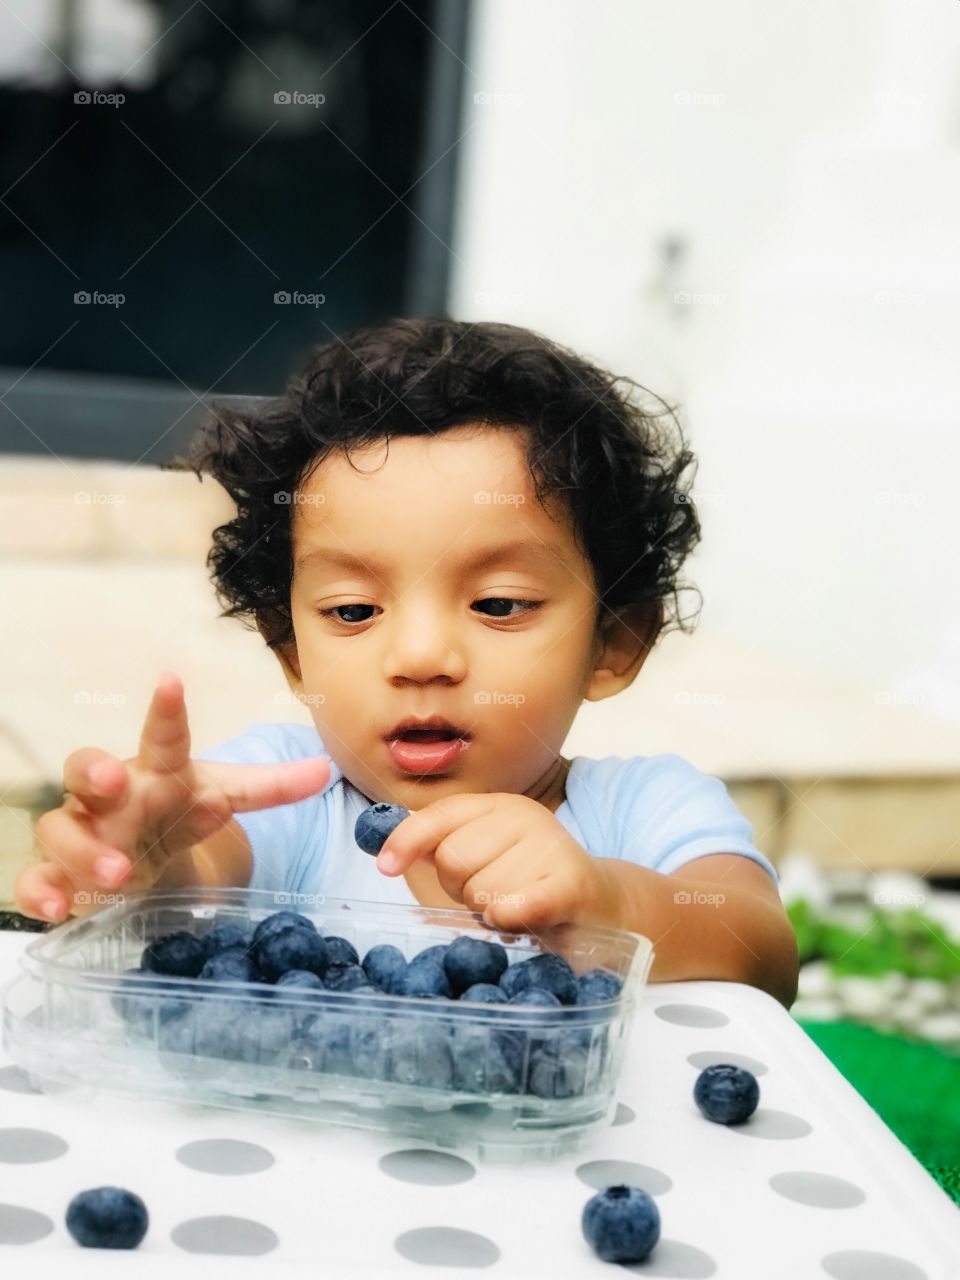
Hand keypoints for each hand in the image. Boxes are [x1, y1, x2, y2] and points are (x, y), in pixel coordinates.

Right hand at [15, 672, 329, 922]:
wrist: (140, 853)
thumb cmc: (177, 810)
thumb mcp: (223, 796)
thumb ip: (271, 787)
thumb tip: (325, 769)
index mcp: (156, 768)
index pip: (161, 734)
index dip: (167, 708)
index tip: (173, 681)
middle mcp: (109, 793)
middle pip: (86, 766)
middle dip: (95, 770)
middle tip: (115, 781)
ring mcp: (80, 830)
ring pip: (59, 827)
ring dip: (84, 850)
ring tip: (118, 874)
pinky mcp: (58, 873)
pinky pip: (35, 879)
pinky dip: (41, 893)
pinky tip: (57, 909)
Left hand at [375, 792, 614, 931]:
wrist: (603, 907)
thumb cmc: (532, 883)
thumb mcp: (488, 856)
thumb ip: (442, 847)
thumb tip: (388, 851)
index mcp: (500, 805)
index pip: (440, 816)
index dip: (406, 840)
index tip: (385, 866)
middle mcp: (525, 817)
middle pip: (452, 859)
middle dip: (461, 888)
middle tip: (494, 892)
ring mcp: (550, 846)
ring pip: (479, 892)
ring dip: (491, 910)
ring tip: (518, 903)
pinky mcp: (570, 884)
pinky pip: (510, 907)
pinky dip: (507, 920)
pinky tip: (524, 917)